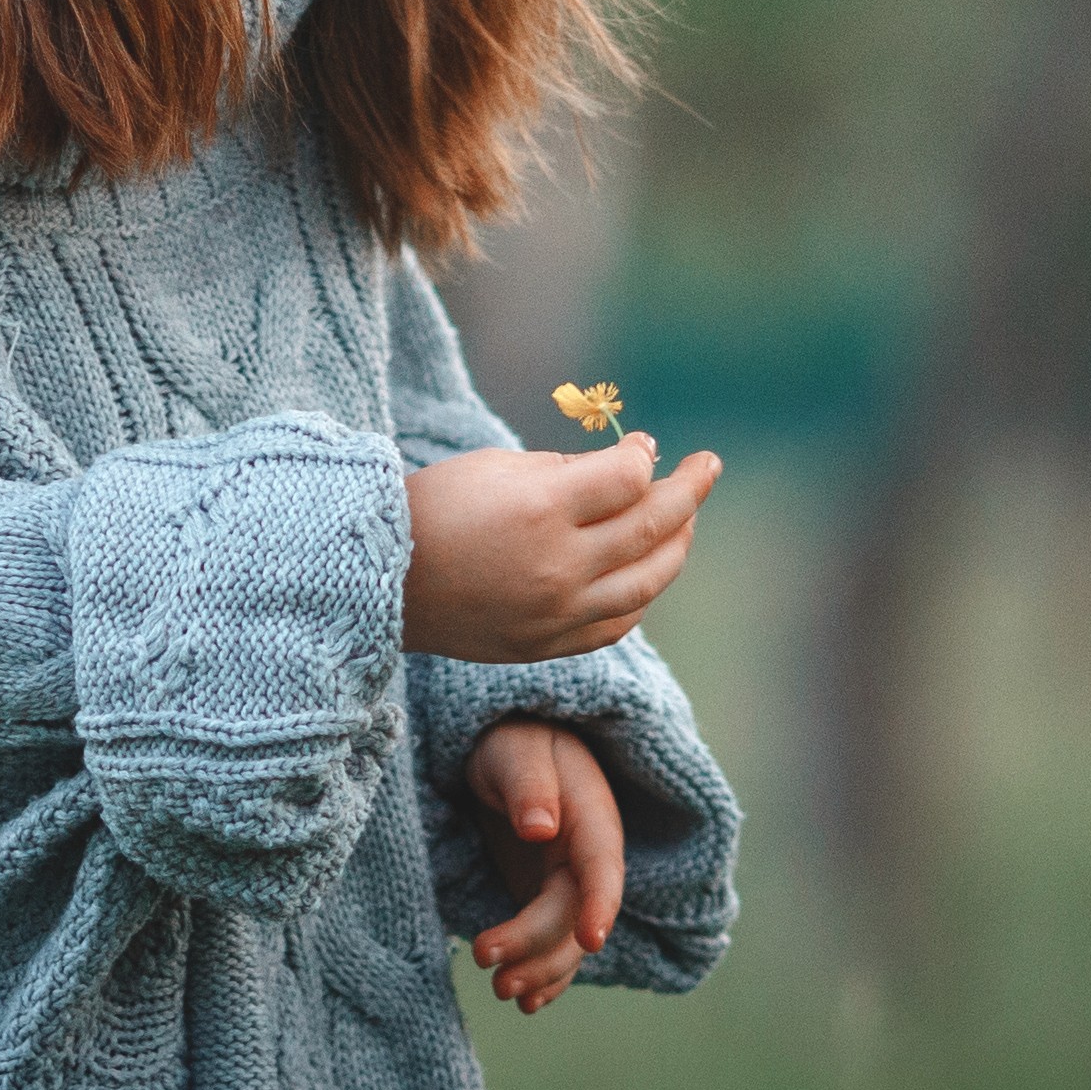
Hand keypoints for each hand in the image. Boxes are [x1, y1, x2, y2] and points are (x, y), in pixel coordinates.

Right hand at [402, 435, 720, 662]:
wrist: (382, 584)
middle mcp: (558, 565)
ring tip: (686, 518)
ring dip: (678, 543)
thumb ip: (567, 469)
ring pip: (650, 579)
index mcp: (540, 509)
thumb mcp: (497, 466)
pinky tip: (649, 568)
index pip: (629, 478)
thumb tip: (627, 470)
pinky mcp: (550, 644)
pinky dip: (644, 591)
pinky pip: (620, 620)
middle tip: (708, 466)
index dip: (644, 455)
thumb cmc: (436, 508)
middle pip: (653, 525)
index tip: (642, 445)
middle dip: (689, 489)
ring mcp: (558, 612)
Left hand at [466, 717, 622, 1013]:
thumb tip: (539, 826)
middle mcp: (586, 858)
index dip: (601, 905)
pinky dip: (543, 975)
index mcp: (591, 817)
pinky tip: (523, 1001)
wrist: (510, 742)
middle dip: (539, 947)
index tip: (591, 940)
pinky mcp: (544, 896)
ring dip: (539, 971)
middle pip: (574, 915)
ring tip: (500, 989)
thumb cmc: (514, 738)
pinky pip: (553, 943)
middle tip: (489, 965)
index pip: (603, 867)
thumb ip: (528, 785)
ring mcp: (566, 881)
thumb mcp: (516, 750)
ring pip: (564, 939)